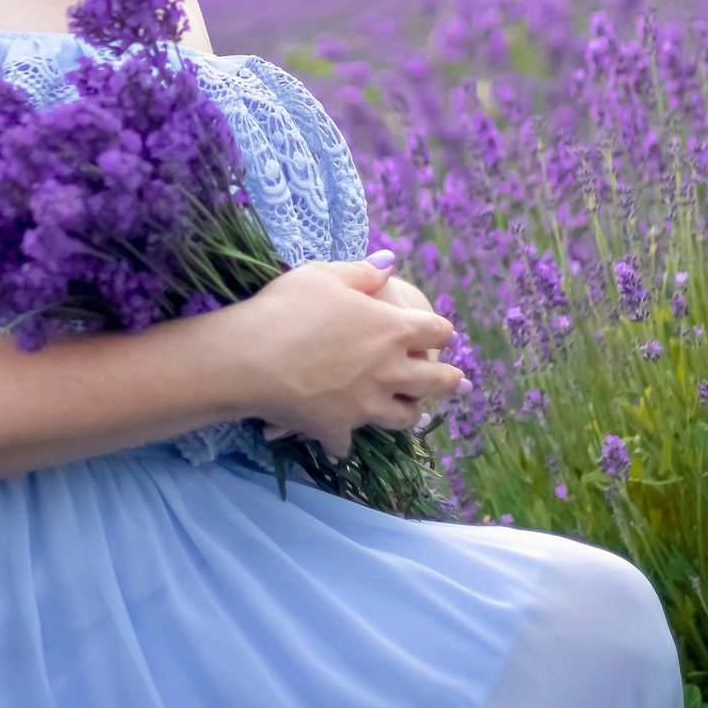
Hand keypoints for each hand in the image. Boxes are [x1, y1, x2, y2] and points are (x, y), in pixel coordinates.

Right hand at [203, 259, 468, 461]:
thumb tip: (390, 264)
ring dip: (410, 413)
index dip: (440, 330)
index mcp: (391, 329)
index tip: (440, 332)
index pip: (436, 331)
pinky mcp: (338, 428)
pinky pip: (349, 442)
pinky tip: (339, 441)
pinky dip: (345, 441)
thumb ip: (362, 272)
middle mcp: (389, 370)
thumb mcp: (323, 275)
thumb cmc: (287, 307)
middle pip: (436, 381)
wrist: (249, 359)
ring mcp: (366, 404)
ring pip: (405, 417)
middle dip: (450, 381)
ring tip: (411, 412)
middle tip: (458, 383)